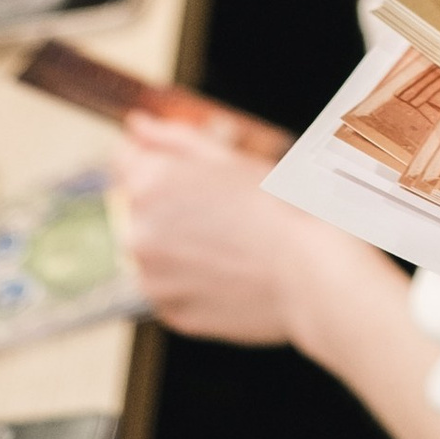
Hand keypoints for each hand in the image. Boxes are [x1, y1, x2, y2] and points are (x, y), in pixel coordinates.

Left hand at [115, 122, 314, 345]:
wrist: (313, 274)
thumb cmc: (280, 207)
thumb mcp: (229, 158)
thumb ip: (172, 139)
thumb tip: (134, 125)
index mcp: (149, 183)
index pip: (125, 161)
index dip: (162, 162)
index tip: (196, 176)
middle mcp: (137, 232)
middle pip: (139, 208)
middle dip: (172, 206)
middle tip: (229, 212)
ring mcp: (152, 279)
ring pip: (155, 251)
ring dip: (180, 246)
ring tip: (235, 245)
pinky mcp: (171, 313)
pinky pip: (172, 289)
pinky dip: (194, 281)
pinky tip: (233, 273)